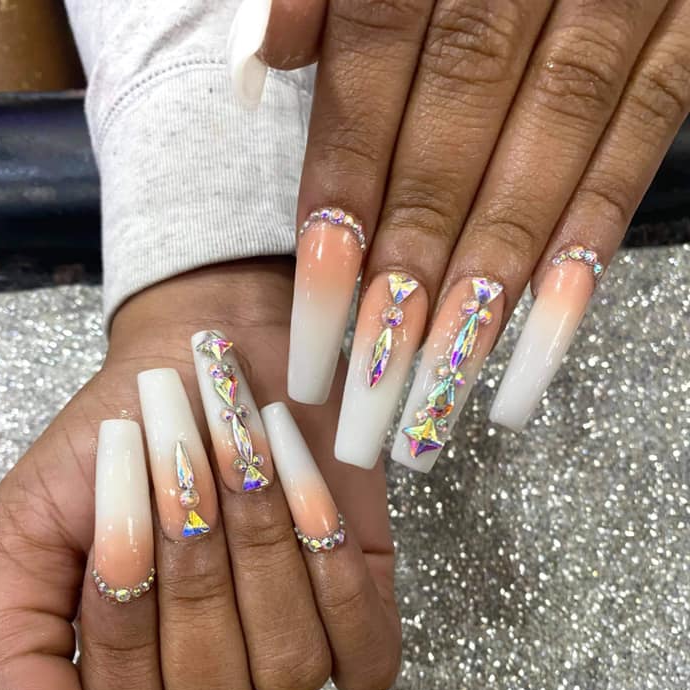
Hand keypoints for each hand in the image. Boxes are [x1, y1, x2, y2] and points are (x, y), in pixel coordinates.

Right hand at [0, 258, 400, 689]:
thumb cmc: (115, 438)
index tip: (114, 534)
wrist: (205, 355)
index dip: (122, 644)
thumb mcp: (26, 533)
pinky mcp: (362, 616)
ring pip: (289, 676)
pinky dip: (337, 577)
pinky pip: (367, 659)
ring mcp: (290, 654)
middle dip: (192, 587)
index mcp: (122, 686)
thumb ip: (12, 656)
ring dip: (261, 557)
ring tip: (244, 461)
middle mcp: (209, 685)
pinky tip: (311, 503)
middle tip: (178, 479)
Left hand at [230, 0, 688, 465]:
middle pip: (453, 137)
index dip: (341, 201)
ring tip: (436, 407)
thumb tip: (264, 65)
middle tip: (365, 404)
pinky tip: (539, 348)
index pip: (372, 74)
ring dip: (488, 294)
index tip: (313, 326)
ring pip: (548, 154)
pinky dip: (587, 249)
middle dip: (406, 279)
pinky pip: (642, 141)